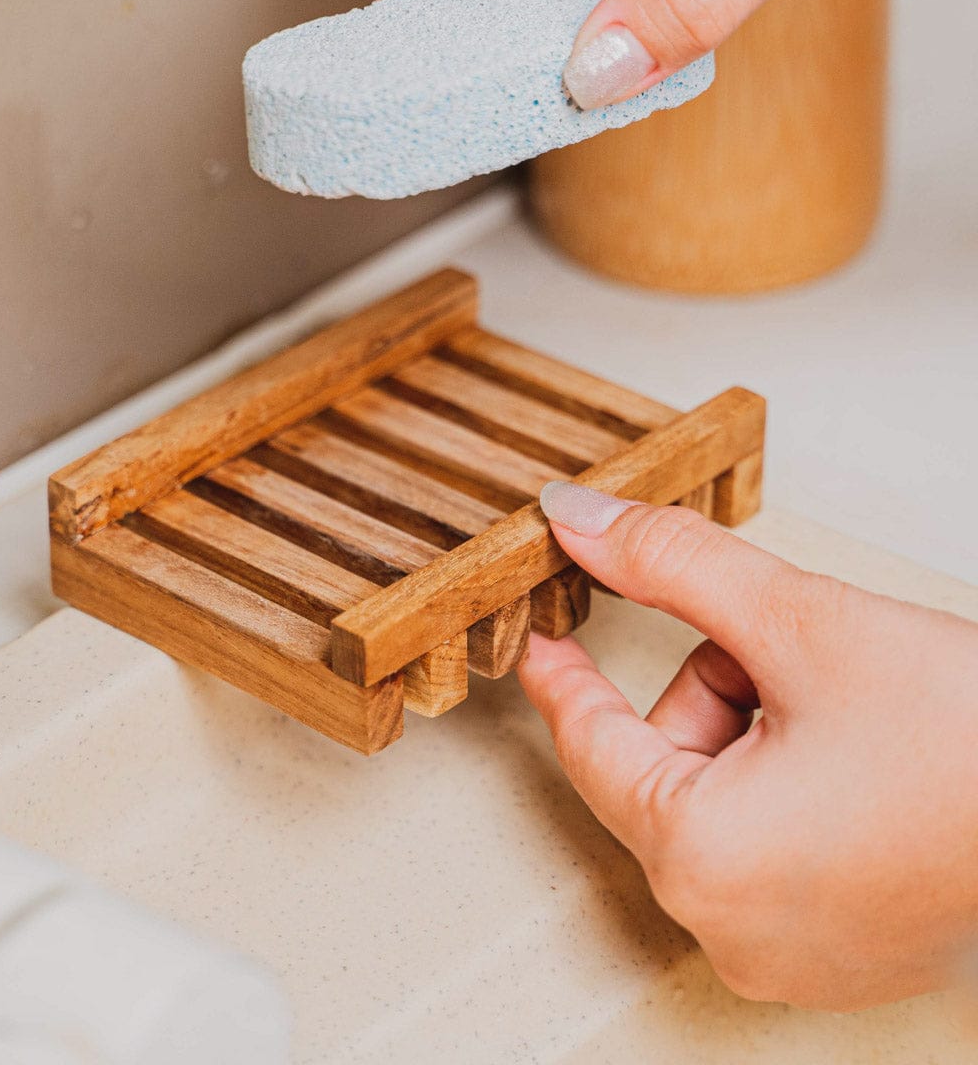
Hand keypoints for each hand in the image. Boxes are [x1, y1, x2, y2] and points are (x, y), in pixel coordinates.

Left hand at [520, 481, 977, 1008]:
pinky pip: (758, 843)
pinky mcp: (831, 953)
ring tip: (843, 708)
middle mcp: (732, 928)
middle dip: (709, 687)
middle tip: (785, 656)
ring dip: (752, 728)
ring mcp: (784, 953)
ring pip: (710, 797)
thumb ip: (668, 562)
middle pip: (660, 765)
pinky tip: (857, 759)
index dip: (563, 676)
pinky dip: (780, 783)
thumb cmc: (973, 737)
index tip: (540, 637)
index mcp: (703, 860)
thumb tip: (579, 521)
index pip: (588, 744)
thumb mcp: (796, 620)